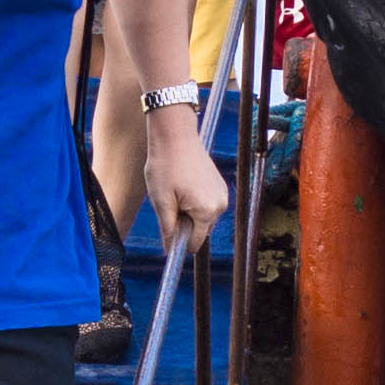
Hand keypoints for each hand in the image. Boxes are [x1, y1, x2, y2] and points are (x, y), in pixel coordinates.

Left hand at [140, 105, 231, 252]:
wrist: (175, 135)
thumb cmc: (165, 166)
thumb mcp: (161, 201)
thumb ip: (168, 228)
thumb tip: (170, 250)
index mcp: (207, 211)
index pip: (194, 242)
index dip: (178, 241)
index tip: (166, 228)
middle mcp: (220, 205)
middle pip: (200, 230)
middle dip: (184, 224)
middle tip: (169, 204)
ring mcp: (222, 194)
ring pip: (203, 218)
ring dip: (189, 213)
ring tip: (176, 192)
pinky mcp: (220, 185)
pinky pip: (207, 205)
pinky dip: (195, 202)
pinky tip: (183, 186)